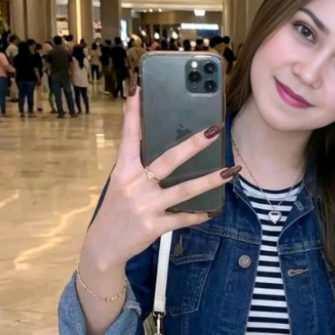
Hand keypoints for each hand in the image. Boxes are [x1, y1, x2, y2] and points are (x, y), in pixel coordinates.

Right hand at [82, 86, 237, 273]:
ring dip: (209, 180)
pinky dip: (199, 215)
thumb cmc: (116, 210)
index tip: (137, 88)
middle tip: (215, 129)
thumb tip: (167, 150)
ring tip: (230, 171)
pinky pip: (183, 218)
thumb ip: (138, 168)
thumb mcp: (120, 185)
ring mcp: (146, 206)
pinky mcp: (154, 226)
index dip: (132, 112)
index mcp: (123, 171)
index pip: (129, 136)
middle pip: (169, 159)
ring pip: (184, 190)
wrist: (103, 246)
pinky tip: (214, 210)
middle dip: (194, 143)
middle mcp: (134, 185)